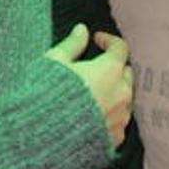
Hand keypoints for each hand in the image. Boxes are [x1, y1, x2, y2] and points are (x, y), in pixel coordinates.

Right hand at [46, 24, 133, 145]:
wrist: (43, 138)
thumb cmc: (47, 95)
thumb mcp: (55, 62)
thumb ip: (72, 45)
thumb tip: (81, 30)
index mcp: (109, 71)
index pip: (120, 48)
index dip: (108, 40)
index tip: (96, 39)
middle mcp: (121, 94)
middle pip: (126, 73)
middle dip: (113, 67)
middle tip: (95, 66)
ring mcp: (120, 118)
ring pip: (124, 99)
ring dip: (112, 92)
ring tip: (92, 92)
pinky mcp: (114, 139)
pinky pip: (118, 121)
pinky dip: (109, 114)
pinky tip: (92, 114)